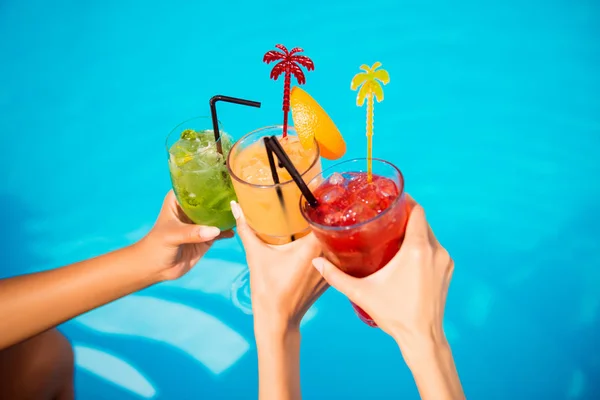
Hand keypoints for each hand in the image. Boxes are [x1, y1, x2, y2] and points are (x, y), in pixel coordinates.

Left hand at [136, 191, 233, 281]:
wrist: (155, 268)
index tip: (224, 181)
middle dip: (222, 200)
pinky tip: (236, 229)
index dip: (208, 183)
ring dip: (227, 215)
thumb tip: (214, 230)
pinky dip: (228, 231)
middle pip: (209, 200)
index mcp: (178, 200)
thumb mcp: (172, 235)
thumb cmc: (156, 245)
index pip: (195, 186)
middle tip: (238, 197)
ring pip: (216, 216)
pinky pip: (220, 232)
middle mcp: (191, 209)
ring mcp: (200, 224)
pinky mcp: (206, 238)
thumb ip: (192, 233)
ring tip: (241, 211)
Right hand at [231, 201, 326, 328]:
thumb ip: (247, 229)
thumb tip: (236, 206)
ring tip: (322, 217)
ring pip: (336, 243)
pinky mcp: (329, 278)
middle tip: (318, 201)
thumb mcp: (256, 255)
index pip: (327, 219)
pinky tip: (320, 241)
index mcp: (312, 248)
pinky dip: (329, 247)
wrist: (278, 319)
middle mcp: (327, 257)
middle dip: (328, 216)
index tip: (318, 192)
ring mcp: (331, 269)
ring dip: (330, 232)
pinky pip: (334, 256)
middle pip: (334, 229)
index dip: (324, 204)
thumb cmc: (268, 288)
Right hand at [311, 197, 453, 345]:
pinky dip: (423, 246)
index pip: (417, 211)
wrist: (422, 337)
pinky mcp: (447, 271)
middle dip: (406, 217)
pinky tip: (407, 253)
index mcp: (417, 249)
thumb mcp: (362, 293)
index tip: (391, 199)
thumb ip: (336, 276)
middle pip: (422, 221)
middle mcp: (435, 251)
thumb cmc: (394, 314)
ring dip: (415, 232)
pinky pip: (435, 249)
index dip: (406, 201)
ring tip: (394, 233)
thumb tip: (316, 263)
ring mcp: (444, 261)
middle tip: (386, 217)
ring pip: (429, 235)